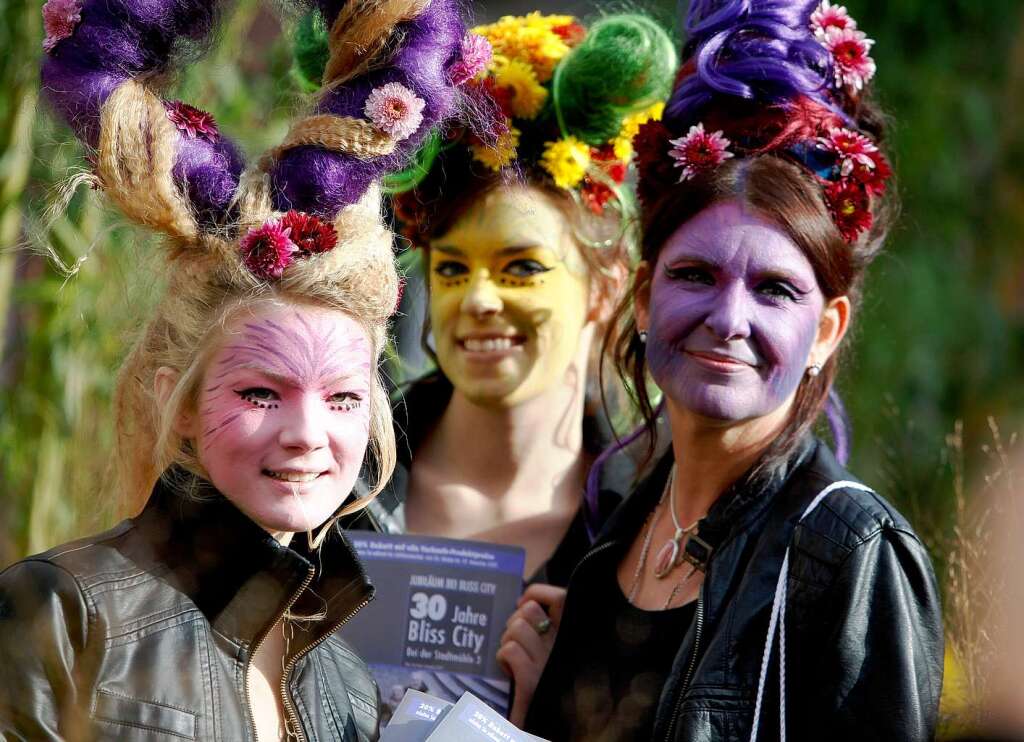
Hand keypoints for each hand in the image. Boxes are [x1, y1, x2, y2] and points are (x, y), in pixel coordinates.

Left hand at [497, 583, 566, 726]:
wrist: (540, 730)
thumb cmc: (544, 689)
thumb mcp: (552, 655)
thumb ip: (544, 632)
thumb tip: (523, 603)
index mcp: (573, 640)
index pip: (560, 598)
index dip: (537, 593)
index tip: (523, 603)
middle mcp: (565, 649)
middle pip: (530, 610)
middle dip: (514, 622)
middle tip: (516, 643)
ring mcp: (550, 666)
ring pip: (516, 629)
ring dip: (506, 642)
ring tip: (512, 662)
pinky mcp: (533, 684)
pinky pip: (509, 651)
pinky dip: (502, 659)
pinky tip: (509, 674)